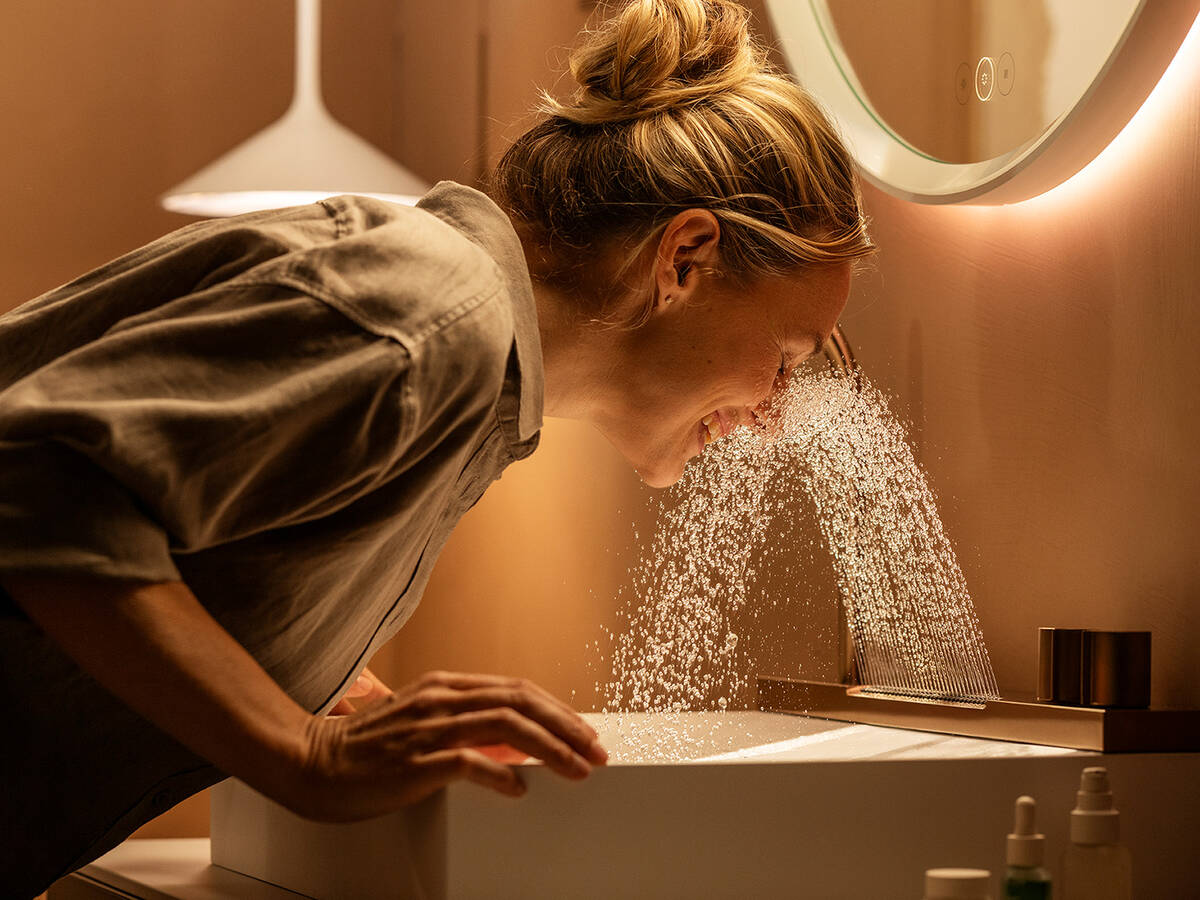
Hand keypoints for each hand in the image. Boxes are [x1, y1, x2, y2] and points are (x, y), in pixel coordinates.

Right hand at [289, 670, 607, 820]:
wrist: (309, 762)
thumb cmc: (365, 749)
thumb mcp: (420, 722)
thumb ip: (463, 725)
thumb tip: (512, 747)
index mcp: (446, 688)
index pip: (517, 690)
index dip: (557, 709)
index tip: (584, 732)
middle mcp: (442, 700)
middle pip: (521, 702)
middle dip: (567, 726)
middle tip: (596, 750)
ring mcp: (429, 729)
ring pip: (506, 727)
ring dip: (549, 748)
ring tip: (576, 768)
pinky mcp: (414, 761)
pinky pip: (467, 763)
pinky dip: (498, 774)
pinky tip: (519, 788)